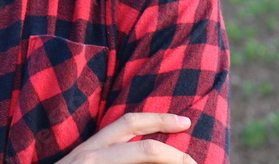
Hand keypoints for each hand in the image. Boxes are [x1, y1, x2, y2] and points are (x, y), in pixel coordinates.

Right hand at [56, 113, 196, 163]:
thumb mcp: (85, 162)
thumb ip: (110, 154)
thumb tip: (143, 150)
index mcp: (92, 147)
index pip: (129, 122)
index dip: (160, 118)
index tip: (184, 121)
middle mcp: (91, 156)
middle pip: (143, 148)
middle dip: (175, 154)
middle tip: (193, 161)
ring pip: (140, 159)